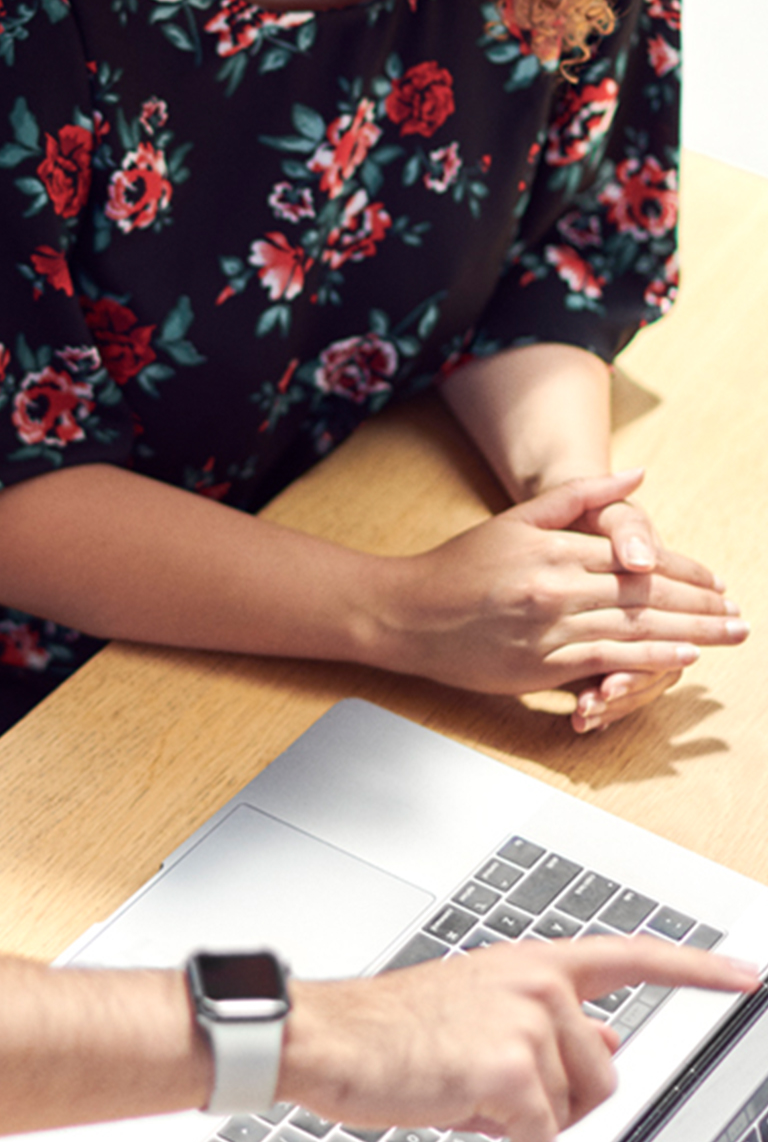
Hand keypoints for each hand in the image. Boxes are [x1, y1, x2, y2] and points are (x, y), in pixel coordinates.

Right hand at [282, 936, 758, 1141]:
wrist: (327, 1038)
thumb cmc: (387, 1028)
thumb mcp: (476, 1009)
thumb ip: (546, 1022)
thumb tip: (610, 1042)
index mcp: (529, 962)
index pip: (631, 957)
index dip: (695, 970)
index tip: (745, 976)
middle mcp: (536, 983)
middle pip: (604, 1075)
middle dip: (559, 1106)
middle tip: (496, 1104)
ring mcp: (525, 1023)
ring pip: (573, 1112)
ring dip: (528, 1132)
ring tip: (471, 1114)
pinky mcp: (507, 1071)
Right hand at [375, 470, 746, 700]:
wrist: (406, 613)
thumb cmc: (458, 567)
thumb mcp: (516, 520)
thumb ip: (578, 497)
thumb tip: (636, 476)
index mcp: (554, 549)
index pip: (638, 560)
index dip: (685, 570)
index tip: (716, 580)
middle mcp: (557, 587)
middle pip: (647, 595)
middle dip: (702, 605)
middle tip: (739, 614)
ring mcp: (550, 629)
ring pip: (636, 628)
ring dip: (692, 633)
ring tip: (728, 635)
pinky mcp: (539, 665)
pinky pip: (607, 659)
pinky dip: (650, 658)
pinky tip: (682, 658)